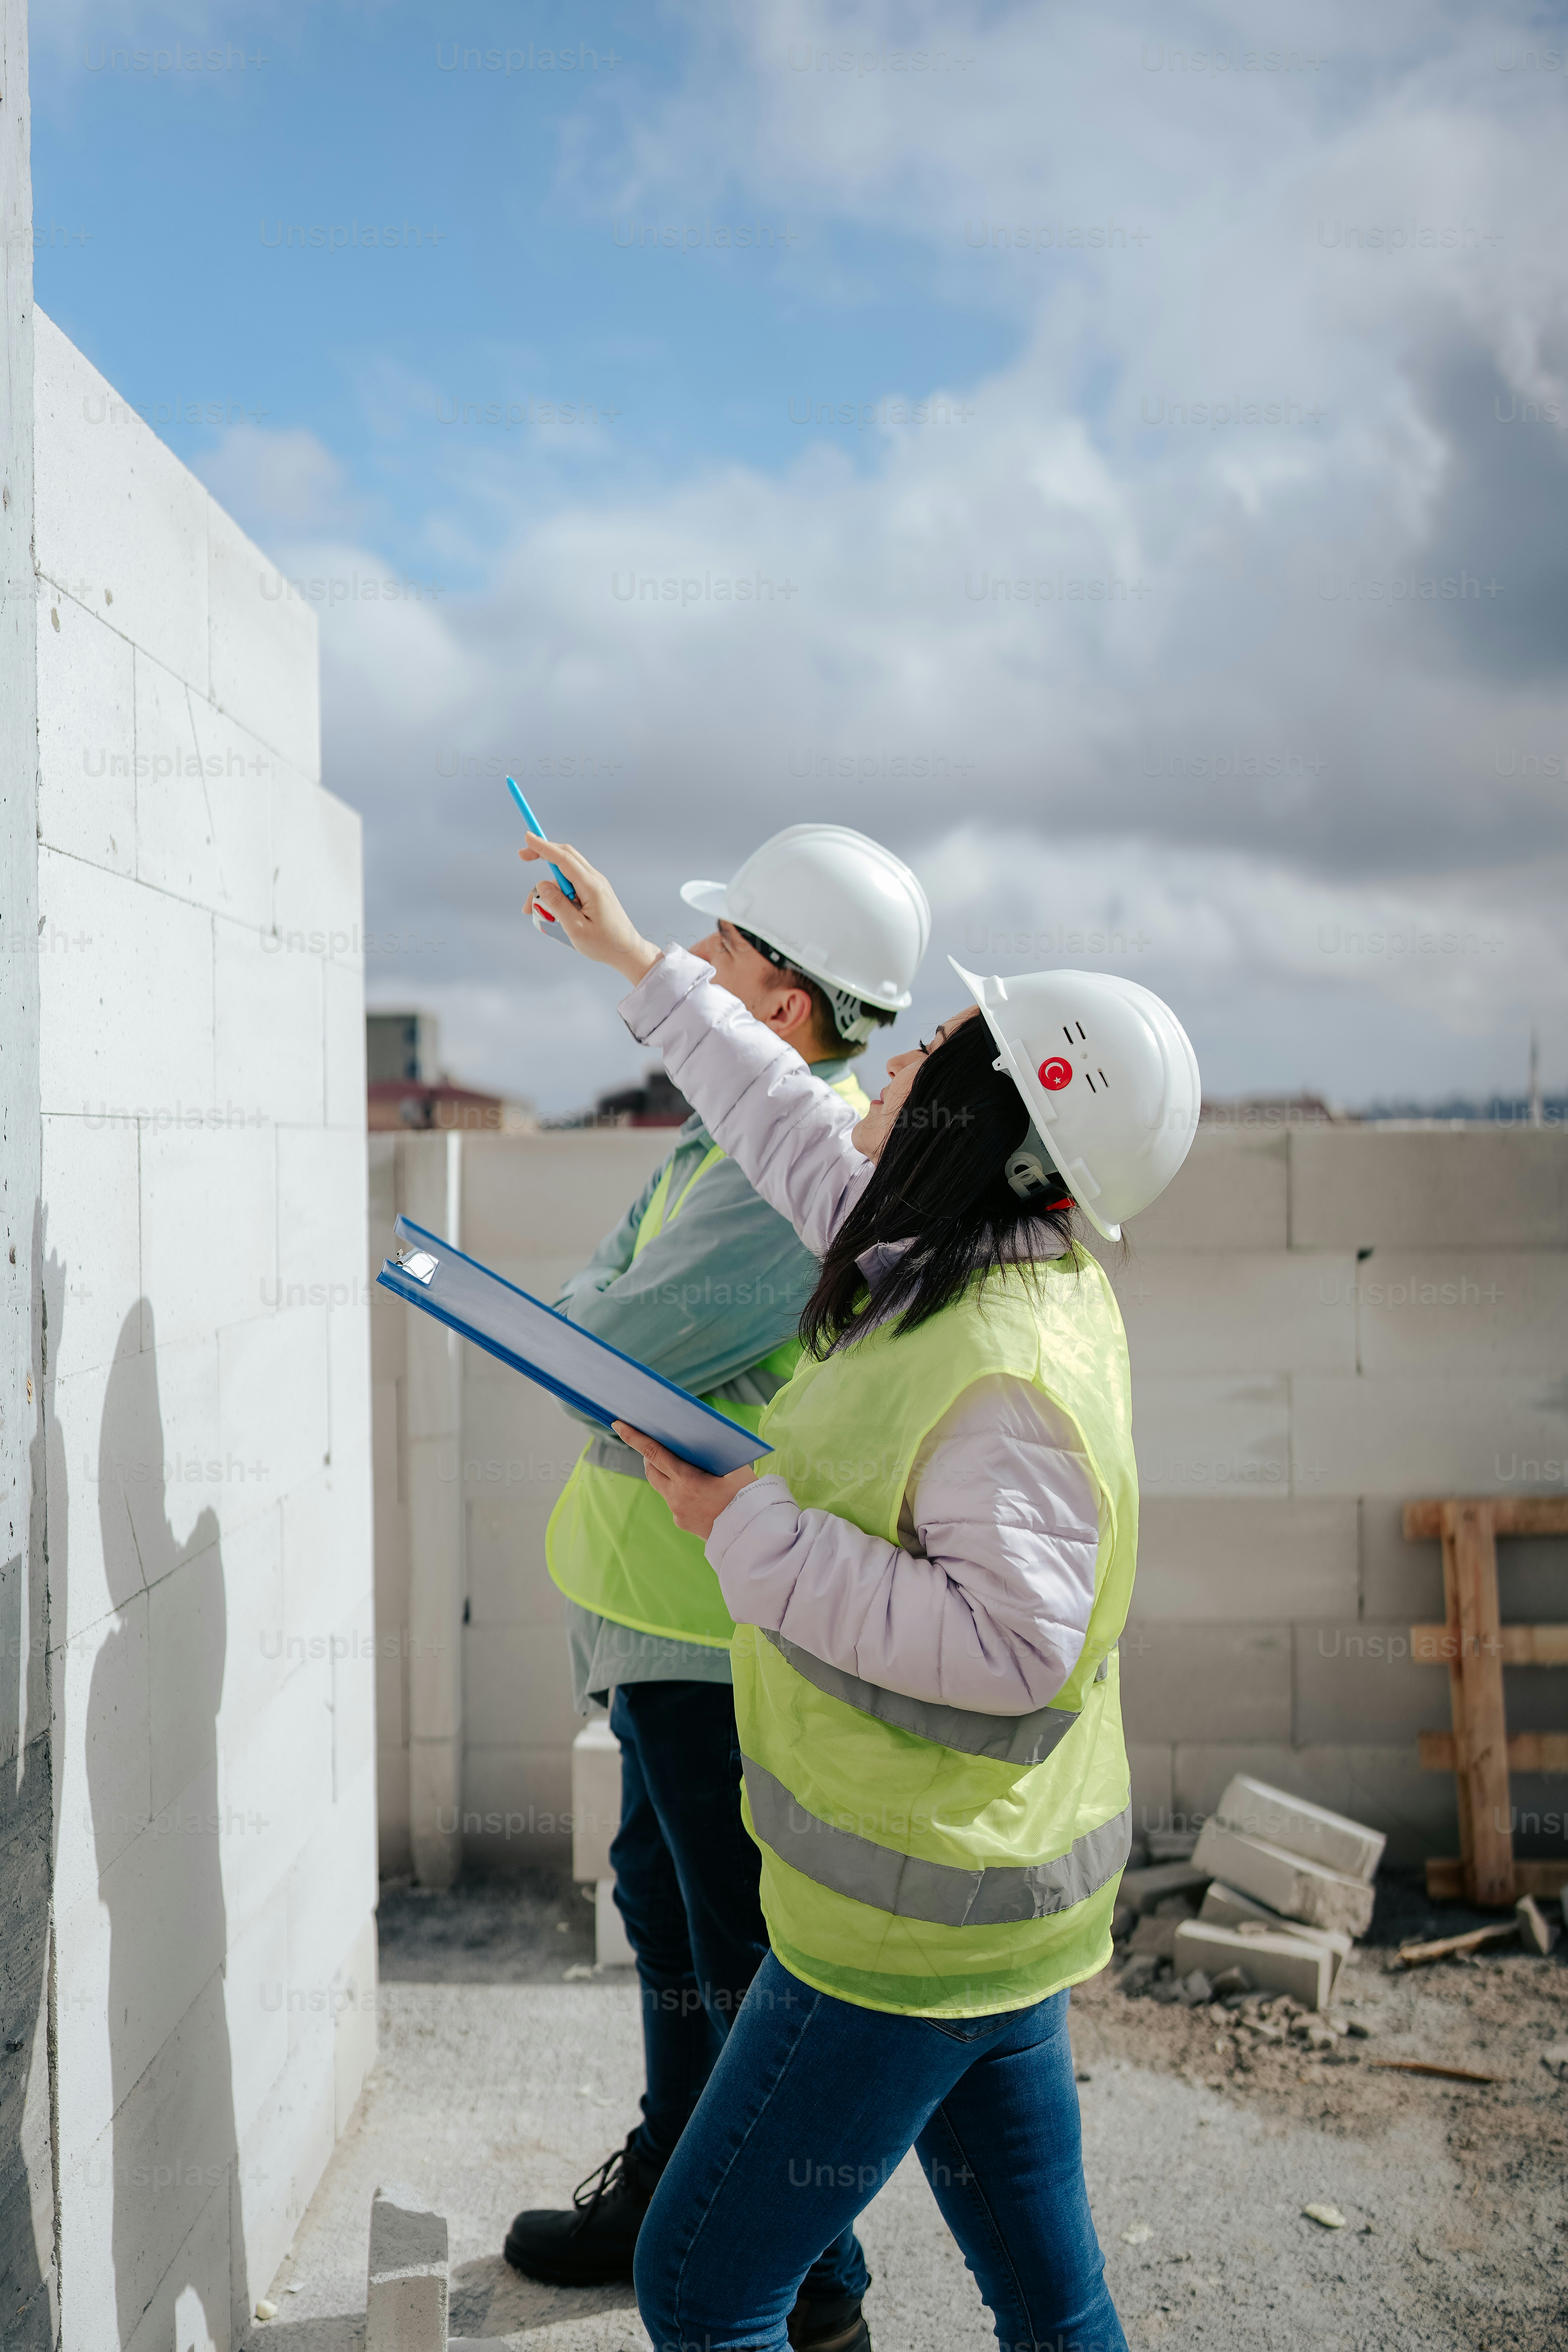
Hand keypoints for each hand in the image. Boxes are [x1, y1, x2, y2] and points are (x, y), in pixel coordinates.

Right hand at [521, 837, 660, 986]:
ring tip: (532, 909)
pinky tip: (549, 908)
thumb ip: (557, 904)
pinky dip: (557, 890)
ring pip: (565, 872)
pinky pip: (572, 882)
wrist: (628, 952)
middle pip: (566, 856)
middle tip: (521, 856)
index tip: (527, 837)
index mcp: (591, 887)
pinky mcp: (595, 892)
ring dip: (547, 884)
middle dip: (543, 852)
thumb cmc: (605, 944)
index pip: (563, 859)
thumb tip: (542, 884)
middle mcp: (595, 880)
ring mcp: (596, 885)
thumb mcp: (575, 928)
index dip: (543, 847)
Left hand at [612, 1424, 756, 1538]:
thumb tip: (701, 1442)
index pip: (654, 1453)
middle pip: (651, 1470)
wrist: (753, 1534)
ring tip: (683, 1466)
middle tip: (656, 1443)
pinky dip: (679, 1491)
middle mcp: (676, 1497)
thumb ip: (714, 1455)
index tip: (619, 1424)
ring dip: (666, 1474)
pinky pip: (674, 1501)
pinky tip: (698, 1491)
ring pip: (662, 1487)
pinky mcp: (682, 1523)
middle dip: (650, 1455)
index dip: (634, 1437)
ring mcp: (677, 1512)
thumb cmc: (748, 1497)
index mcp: (687, 1480)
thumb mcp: (735, 1468)